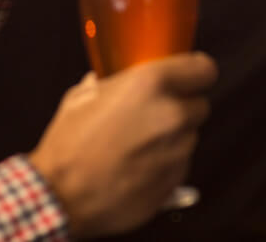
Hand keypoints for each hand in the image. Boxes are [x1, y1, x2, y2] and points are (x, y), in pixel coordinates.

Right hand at [28, 52, 216, 237]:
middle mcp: (171, 115)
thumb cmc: (69, 148)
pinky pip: (181, 163)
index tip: (190, 77)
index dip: (196, 73)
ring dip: (173, 137)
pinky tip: (138, 164)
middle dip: (181, 108)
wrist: (62, 198)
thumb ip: (104, 85)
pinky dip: (167, 162)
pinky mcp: (176, 179)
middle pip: (199, 105)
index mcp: (150, 85)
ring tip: (138, 144)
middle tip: (152, 114)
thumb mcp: (80, 99)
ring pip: (190, 136)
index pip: (203, 69)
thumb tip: (105, 82)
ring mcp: (177, 149)